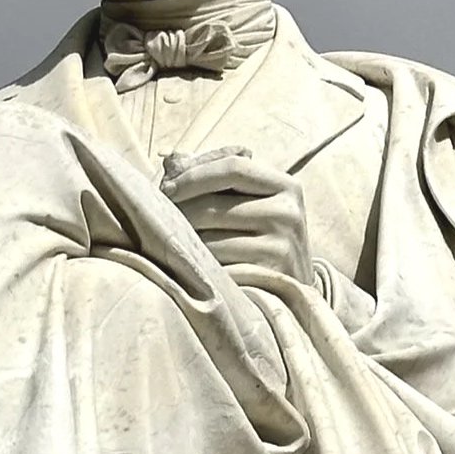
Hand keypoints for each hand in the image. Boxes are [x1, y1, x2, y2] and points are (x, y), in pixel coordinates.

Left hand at [160, 146, 314, 287]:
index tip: (165, 188)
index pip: (233, 167)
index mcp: (286, 186)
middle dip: (179, 214)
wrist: (294, 293)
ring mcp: (280, 249)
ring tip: (176, 248)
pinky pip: (216, 273)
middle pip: (213, 207)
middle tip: (159, 223)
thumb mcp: (255, 201)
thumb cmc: (264, 239)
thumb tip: (171, 160)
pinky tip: (193, 273)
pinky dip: (199, 272)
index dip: (194, 175)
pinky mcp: (266, 281)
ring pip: (208, 243)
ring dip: (185, 246)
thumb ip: (218, 177)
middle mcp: (287, 214)